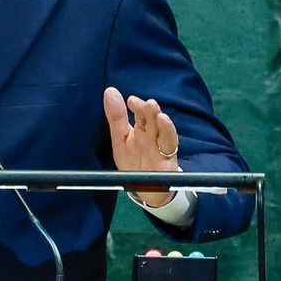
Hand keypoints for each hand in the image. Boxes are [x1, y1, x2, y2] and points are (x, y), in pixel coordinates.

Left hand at [103, 86, 179, 207]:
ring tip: (159, 114)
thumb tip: (110, 91)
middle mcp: (153, 136)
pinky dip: (169, 136)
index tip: (131, 100)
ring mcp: (162, 147)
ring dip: (164, 124)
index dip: (138, 106)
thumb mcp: (120, 140)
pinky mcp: (168, 160)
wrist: (144, 189)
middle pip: (154, 121)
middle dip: (151, 112)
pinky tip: (166, 127)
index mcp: (142, 130)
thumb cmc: (133, 162)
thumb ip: (116, 117)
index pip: (141, 114)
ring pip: (165, 132)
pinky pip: (170, 147)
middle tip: (148, 103)